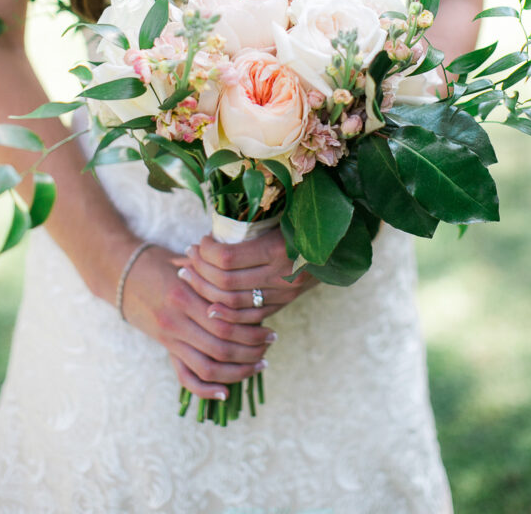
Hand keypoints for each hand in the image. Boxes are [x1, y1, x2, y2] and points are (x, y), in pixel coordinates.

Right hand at [122, 243, 275, 400]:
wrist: (123, 275)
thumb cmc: (162, 262)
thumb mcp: (188, 262)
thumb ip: (214, 274)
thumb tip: (251, 284)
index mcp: (183, 294)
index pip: (225, 321)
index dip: (251, 328)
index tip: (270, 326)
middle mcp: (175, 320)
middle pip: (221, 346)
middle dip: (251, 349)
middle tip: (271, 342)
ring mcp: (169, 338)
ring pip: (208, 366)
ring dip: (238, 370)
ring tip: (260, 363)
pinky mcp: (165, 349)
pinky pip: (186, 377)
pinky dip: (207, 390)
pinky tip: (227, 392)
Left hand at [169, 226, 317, 326]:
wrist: (342, 245)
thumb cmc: (305, 221)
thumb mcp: (281, 215)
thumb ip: (252, 221)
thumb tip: (214, 224)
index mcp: (277, 248)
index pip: (227, 259)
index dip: (206, 252)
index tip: (200, 241)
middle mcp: (280, 275)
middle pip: (225, 283)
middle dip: (200, 270)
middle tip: (188, 256)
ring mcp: (283, 294)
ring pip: (233, 304)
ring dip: (205, 290)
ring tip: (191, 274)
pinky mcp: (283, 304)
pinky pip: (248, 317)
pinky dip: (225, 312)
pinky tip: (209, 303)